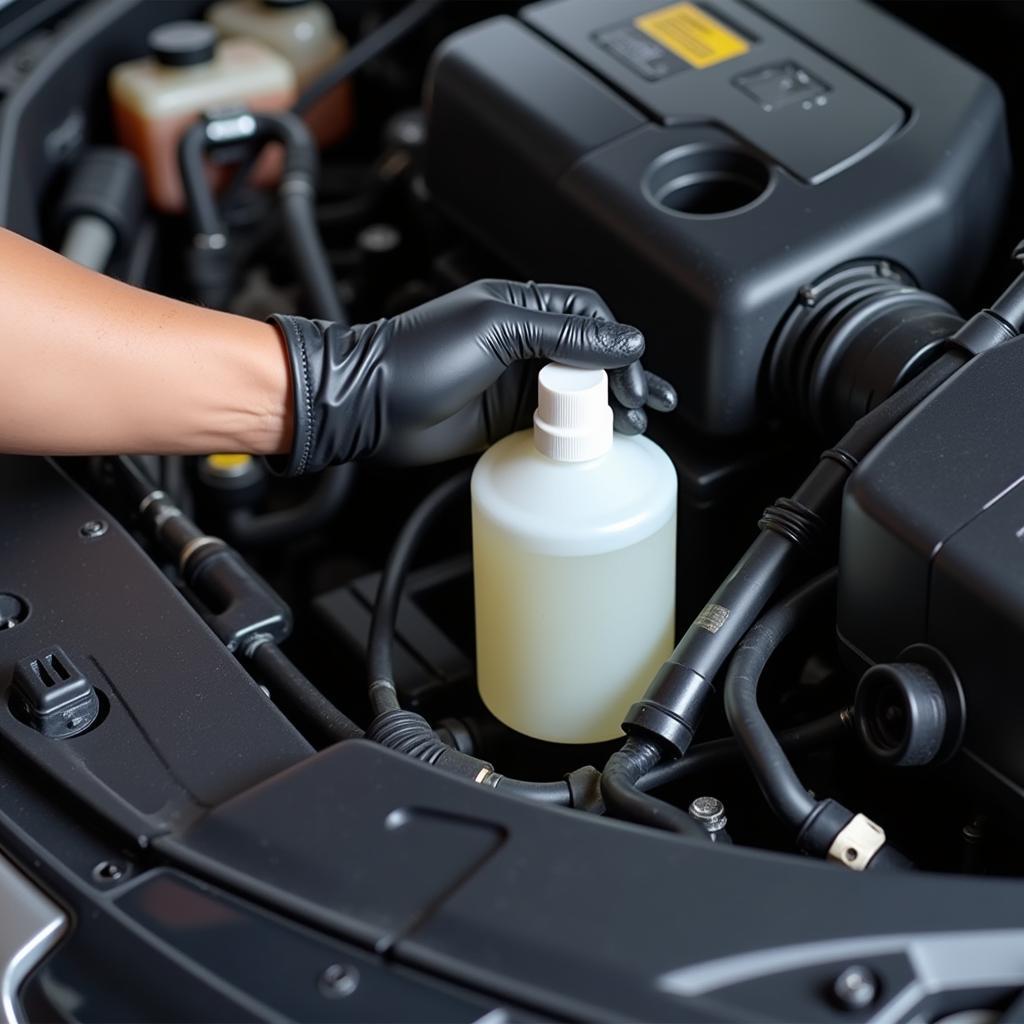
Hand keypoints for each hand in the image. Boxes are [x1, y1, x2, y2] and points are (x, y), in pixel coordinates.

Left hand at [268, 279, 675, 473]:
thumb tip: (623, 339)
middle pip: (591, 357)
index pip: (589, 316)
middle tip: (645, 402)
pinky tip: (599, 439)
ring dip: (609, 407)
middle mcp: (523, 343)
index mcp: (522, 308)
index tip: (630, 371)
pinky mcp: (506, 420)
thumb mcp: (497, 329)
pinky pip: (555, 425)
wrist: (369, 406)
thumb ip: (563, 333)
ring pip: (578, 393)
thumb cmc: (417, 356)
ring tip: (635, 423)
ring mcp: (515, 383)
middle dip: (624, 378)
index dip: (616, 342)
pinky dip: (579, 433)